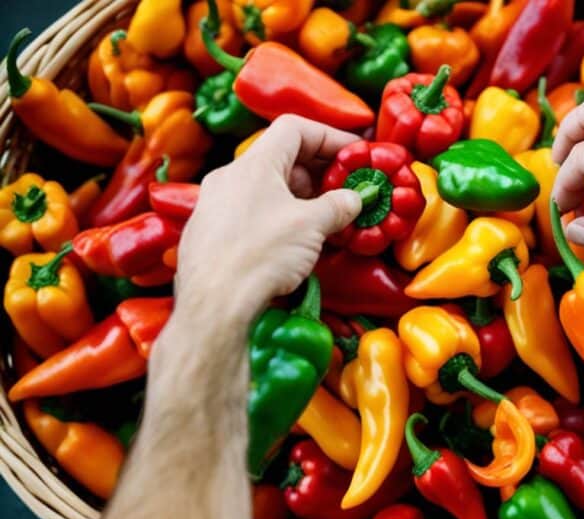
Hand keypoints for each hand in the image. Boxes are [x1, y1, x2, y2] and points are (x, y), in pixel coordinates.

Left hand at [176, 115, 362, 322]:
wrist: (214, 306)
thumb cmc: (260, 257)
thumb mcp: (311, 226)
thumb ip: (337, 206)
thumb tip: (353, 199)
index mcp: (253, 164)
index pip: (294, 129)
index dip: (328, 136)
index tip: (352, 154)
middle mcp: (229, 177)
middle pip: (280, 159)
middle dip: (318, 172)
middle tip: (345, 190)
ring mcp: (215, 205)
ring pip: (266, 188)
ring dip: (301, 197)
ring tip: (327, 219)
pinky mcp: (210, 233)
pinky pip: (251, 212)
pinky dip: (280, 216)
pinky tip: (296, 241)